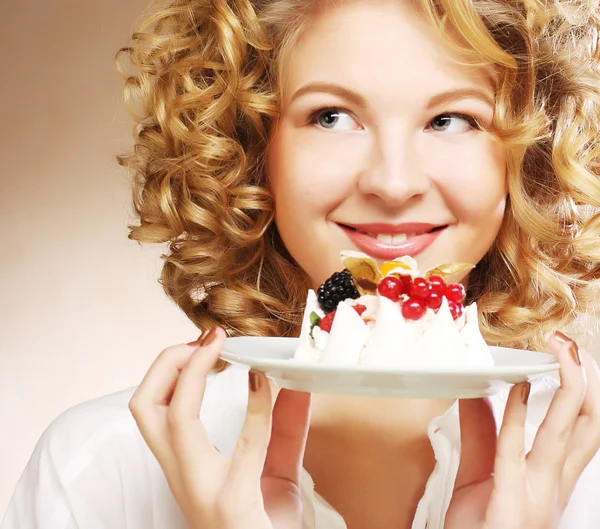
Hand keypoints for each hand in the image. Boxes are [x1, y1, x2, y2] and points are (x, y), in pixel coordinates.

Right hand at [129, 328, 311, 528]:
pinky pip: (243, 444)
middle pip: (144, 407)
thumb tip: (295, 382)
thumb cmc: (267, 526)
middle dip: (166, 363)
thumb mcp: (276, 471)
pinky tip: (263, 382)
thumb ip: (282, 427)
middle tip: (202, 341)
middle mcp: (184, 476)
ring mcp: (203, 489)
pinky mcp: (233, 502)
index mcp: (188, 467)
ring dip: (191, 373)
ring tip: (218, 349)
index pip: (154, 410)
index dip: (171, 368)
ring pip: (170, 420)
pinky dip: (255, 407)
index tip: (205, 342)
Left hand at [446, 332, 599, 528]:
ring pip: (565, 436)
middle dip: (587, 383)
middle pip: (588, 428)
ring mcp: (537, 497)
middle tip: (573, 346)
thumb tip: (478, 392)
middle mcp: (552, 486)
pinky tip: (516, 390)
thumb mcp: (481, 471)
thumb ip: (483, 432)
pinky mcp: (512, 507)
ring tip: (562, 353)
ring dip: (567, 389)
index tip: (572, 357)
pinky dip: (518, 417)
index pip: (582, 430)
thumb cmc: (481, 526)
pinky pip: (516, 453)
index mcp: (550, 479)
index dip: (584, 392)